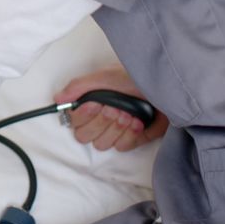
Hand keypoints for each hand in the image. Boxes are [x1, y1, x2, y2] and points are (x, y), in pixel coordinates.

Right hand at [54, 66, 168, 151]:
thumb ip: (79, 86)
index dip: (85, 115)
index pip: (74, 123)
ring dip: (117, 127)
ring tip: (130, 113)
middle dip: (102, 122)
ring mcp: (116, 131)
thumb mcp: (106, 76)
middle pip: (85, 137)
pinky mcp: (133, 140)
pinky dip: (131, 134)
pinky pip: (122, 147)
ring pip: (102, 144)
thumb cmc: (136, 77)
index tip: (98, 103)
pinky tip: (140, 121)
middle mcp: (101, 119)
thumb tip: (57, 99)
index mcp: (91, 103)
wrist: (167, 87)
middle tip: (116, 108)